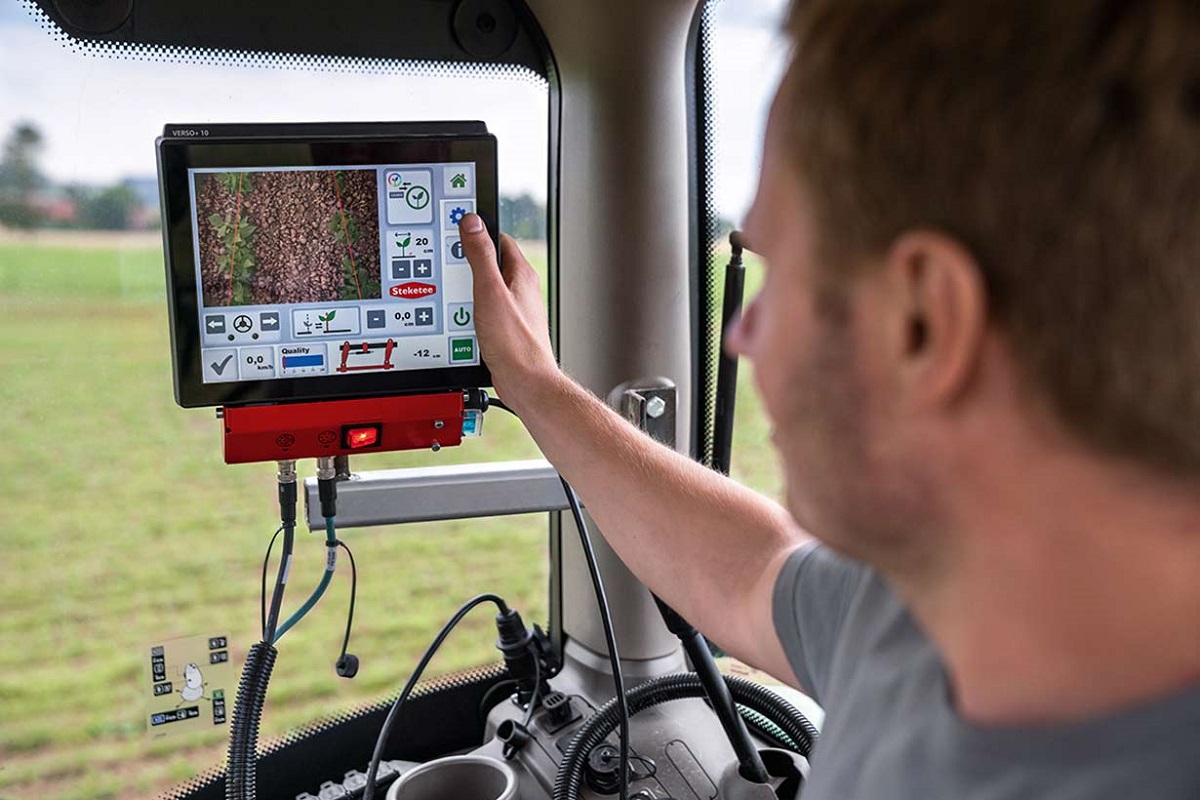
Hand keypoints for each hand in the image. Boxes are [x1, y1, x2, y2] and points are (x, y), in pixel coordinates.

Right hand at [458, 213, 559, 409]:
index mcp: (522, 275)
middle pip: (490, 265)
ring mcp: (514, 310)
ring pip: (485, 290)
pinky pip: (483, 312)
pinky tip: (458, 320)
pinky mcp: (505, 329)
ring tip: (452, 296)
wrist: (524, 382)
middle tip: (448, 267)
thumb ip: (480, 256)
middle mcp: (521, 291)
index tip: (458, 232)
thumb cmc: (514, 342)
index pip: (499, 240)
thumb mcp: (490, 292)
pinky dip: (469, 313)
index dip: (478, 233)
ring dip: (466, 292)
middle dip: (467, 265)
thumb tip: (473, 223)